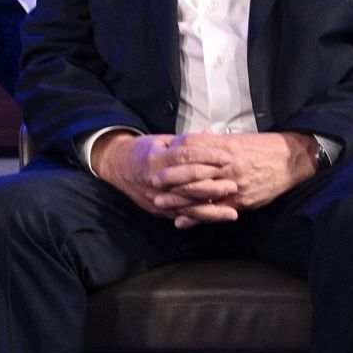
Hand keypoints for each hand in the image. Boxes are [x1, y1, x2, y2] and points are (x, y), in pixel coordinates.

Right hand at [91, 130, 238, 225]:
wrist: (118, 167)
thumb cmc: (144, 151)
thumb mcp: (161, 140)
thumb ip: (186, 141)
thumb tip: (210, 134)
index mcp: (156, 158)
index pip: (185, 156)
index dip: (207, 156)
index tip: (227, 157)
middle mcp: (155, 179)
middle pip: (187, 182)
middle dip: (212, 185)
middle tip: (234, 185)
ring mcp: (156, 197)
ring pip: (186, 204)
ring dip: (211, 208)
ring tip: (232, 210)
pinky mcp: (158, 209)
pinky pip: (182, 215)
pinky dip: (201, 218)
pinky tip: (217, 218)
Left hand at [163, 132, 319, 223]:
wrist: (290, 160)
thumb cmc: (261, 148)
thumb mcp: (236, 140)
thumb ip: (213, 141)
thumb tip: (193, 137)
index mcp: (224, 148)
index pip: (193, 150)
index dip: (174, 154)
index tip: (158, 158)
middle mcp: (227, 166)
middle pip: (192, 172)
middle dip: (171, 178)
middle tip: (152, 182)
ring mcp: (234, 185)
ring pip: (201, 193)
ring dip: (178, 199)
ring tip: (159, 202)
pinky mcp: (241, 201)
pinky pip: (215, 210)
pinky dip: (197, 216)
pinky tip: (181, 221)